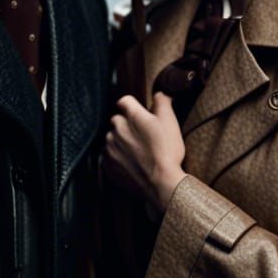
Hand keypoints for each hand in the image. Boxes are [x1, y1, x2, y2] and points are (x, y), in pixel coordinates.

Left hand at [104, 92, 186, 211]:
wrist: (161, 183)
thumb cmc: (167, 151)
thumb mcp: (170, 122)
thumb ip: (162, 102)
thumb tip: (159, 93)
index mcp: (132, 116)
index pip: (125, 101)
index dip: (133, 106)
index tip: (139, 114)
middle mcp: (117, 129)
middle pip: (118, 121)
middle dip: (127, 126)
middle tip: (143, 137)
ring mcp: (110, 148)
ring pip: (112, 139)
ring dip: (122, 142)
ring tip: (139, 152)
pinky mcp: (108, 165)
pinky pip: (109, 157)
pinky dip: (118, 158)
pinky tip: (132, 163)